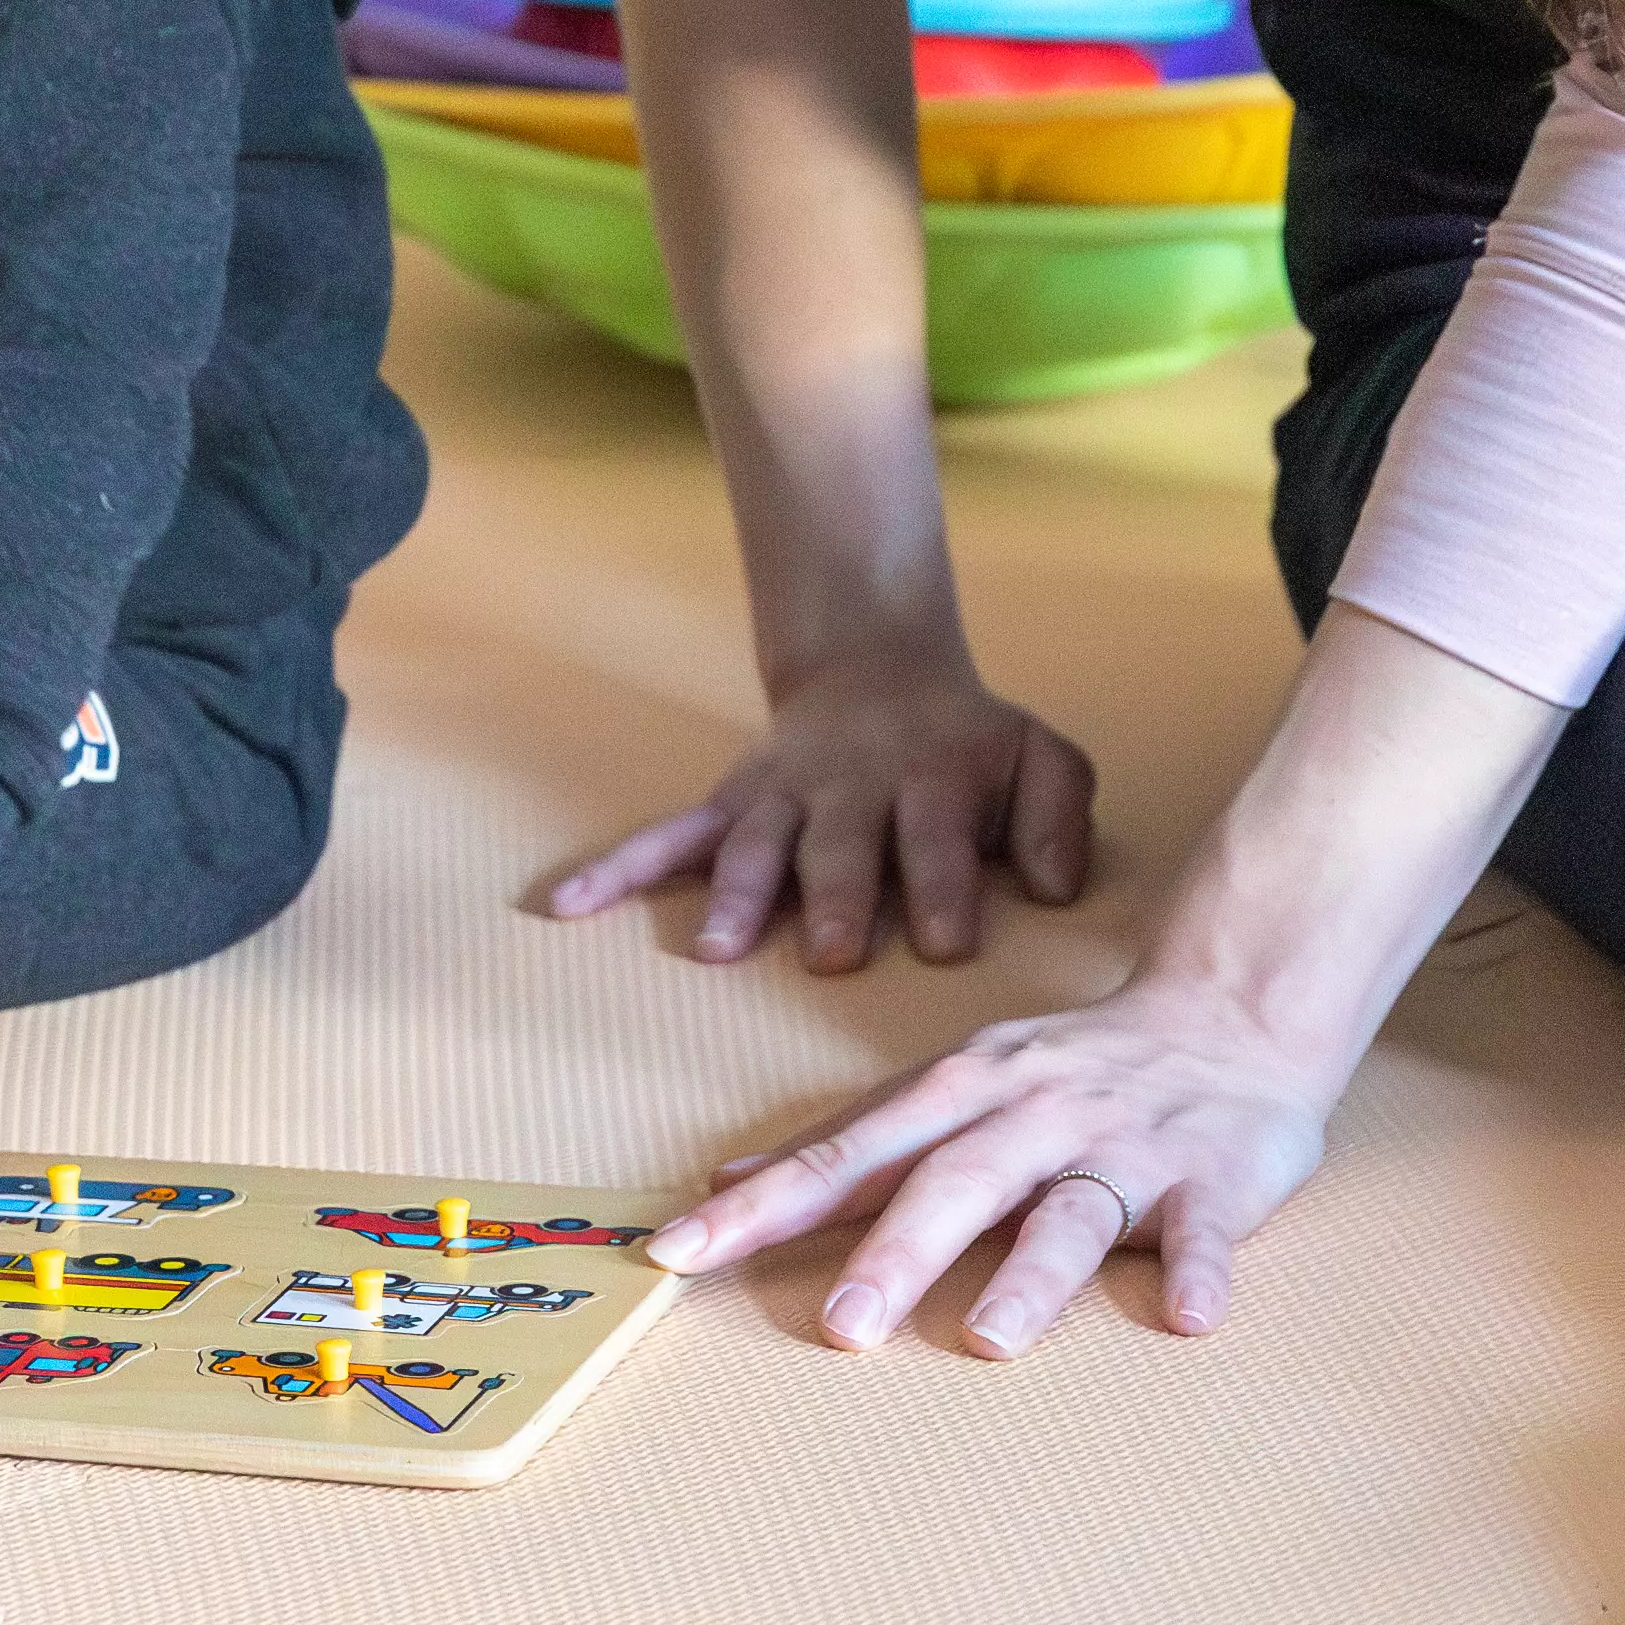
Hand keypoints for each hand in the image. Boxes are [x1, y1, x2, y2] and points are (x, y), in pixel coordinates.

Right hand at [543, 646, 1094, 969]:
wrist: (880, 672)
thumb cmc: (969, 745)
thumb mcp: (1042, 759)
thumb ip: (1059, 815)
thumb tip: (1057, 885)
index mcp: (932, 781)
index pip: (938, 835)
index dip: (943, 885)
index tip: (947, 943)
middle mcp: (849, 790)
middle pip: (842, 843)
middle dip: (838, 896)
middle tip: (835, 952)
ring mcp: (782, 798)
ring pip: (756, 844)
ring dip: (740, 893)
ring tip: (719, 948)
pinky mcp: (731, 804)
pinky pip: (668, 836)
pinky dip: (616, 869)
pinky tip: (566, 905)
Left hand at [645, 967, 1342, 1352]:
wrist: (1231, 1011)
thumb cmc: (1069, 1067)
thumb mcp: (952, 1083)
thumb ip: (852, 1140)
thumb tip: (729, 1180)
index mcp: (960, 1092)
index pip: (847, 1155)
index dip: (763, 1204)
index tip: (680, 1252)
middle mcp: (1032, 1115)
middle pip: (955, 1182)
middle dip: (895, 1252)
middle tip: (841, 1327)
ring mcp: (1124, 1149)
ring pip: (1071, 1212)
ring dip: (1031, 1276)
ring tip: (986, 1339)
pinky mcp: (1210, 1180)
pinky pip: (1205, 1230)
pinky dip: (1198, 1268)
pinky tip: (1186, 1315)